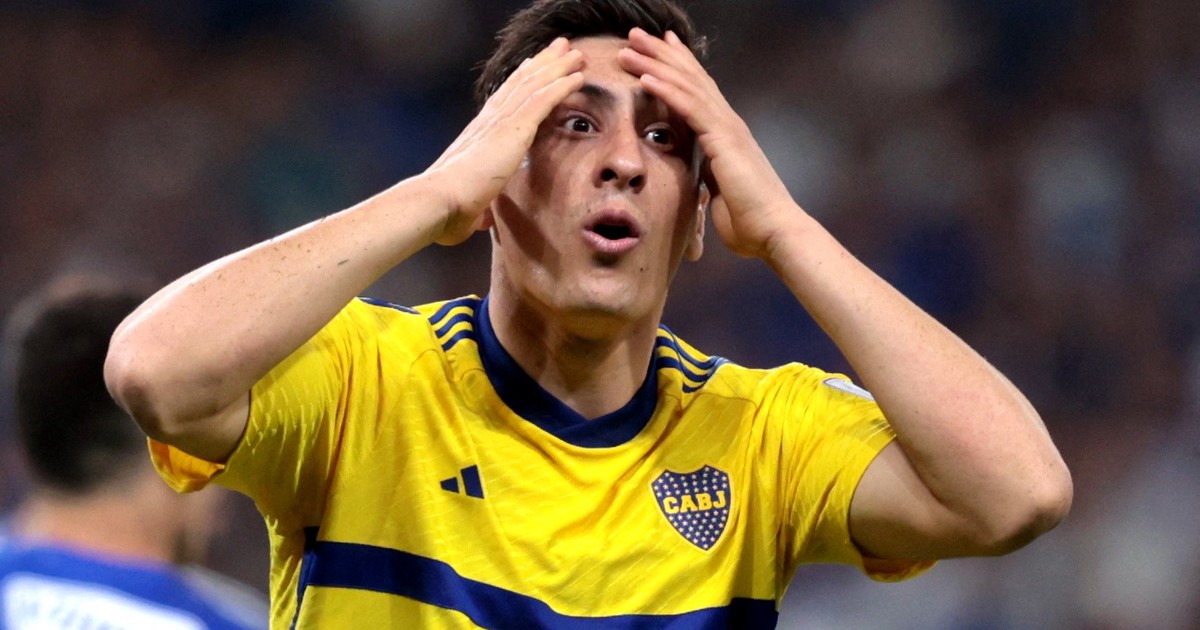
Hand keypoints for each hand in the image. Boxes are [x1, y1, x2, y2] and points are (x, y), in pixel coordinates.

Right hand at [428, 38, 584, 244]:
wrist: (440, 201)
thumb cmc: (448, 211)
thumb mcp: (468, 208)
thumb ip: (478, 209)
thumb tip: (479, 220)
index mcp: (479, 137)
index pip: (503, 102)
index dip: (519, 83)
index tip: (532, 67)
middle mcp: (489, 122)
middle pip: (520, 84)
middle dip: (542, 64)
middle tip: (560, 47)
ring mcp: (501, 122)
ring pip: (534, 85)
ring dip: (557, 67)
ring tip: (575, 51)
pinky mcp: (513, 129)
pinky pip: (543, 100)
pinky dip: (561, 85)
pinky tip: (578, 76)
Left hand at [618, 28, 796, 258]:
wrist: (774, 231)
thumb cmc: (750, 221)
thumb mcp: (719, 195)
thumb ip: (707, 181)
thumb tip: (696, 184)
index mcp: (726, 134)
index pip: (699, 90)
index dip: (679, 66)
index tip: (658, 47)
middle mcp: (729, 123)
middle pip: (691, 78)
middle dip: (662, 53)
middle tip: (636, 33)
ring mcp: (728, 128)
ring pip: (687, 85)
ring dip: (656, 64)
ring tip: (629, 46)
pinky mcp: (724, 141)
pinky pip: (690, 109)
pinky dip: (667, 90)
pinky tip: (645, 77)